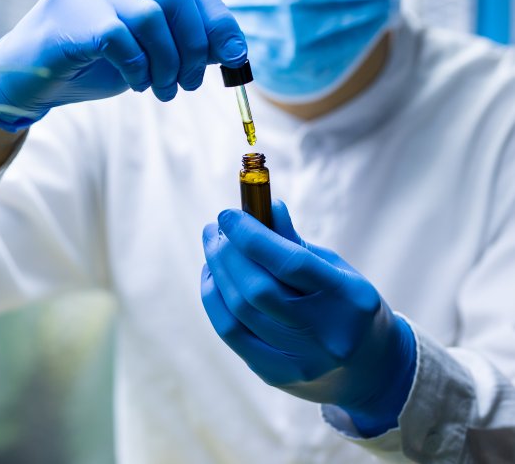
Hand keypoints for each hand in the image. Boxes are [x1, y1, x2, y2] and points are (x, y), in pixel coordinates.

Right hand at [0, 0, 246, 130]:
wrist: (26, 81)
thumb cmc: (89, 62)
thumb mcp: (147, 53)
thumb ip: (184, 43)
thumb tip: (231, 47)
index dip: (218, 19)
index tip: (235, 54)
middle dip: (195, 44)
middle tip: (190, 83)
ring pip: (151, 15)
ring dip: (167, 63)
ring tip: (162, 89)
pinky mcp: (68, 14)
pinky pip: (119, 37)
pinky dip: (136, 67)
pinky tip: (135, 82)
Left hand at [200, 201, 416, 436]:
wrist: (370, 370)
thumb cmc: (346, 306)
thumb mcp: (336, 271)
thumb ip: (296, 243)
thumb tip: (262, 207)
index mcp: (349, 300)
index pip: (291, 264)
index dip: (252, 237)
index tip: (227, 215)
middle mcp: (326, 335)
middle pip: (258, 290)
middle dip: (227, 254)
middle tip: (214, 229)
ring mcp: (300, 361)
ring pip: (239, 312)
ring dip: (217, 273)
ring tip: (213, 248)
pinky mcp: (275, 375)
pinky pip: (230, 334)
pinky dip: (215, 300)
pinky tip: (213, 279)